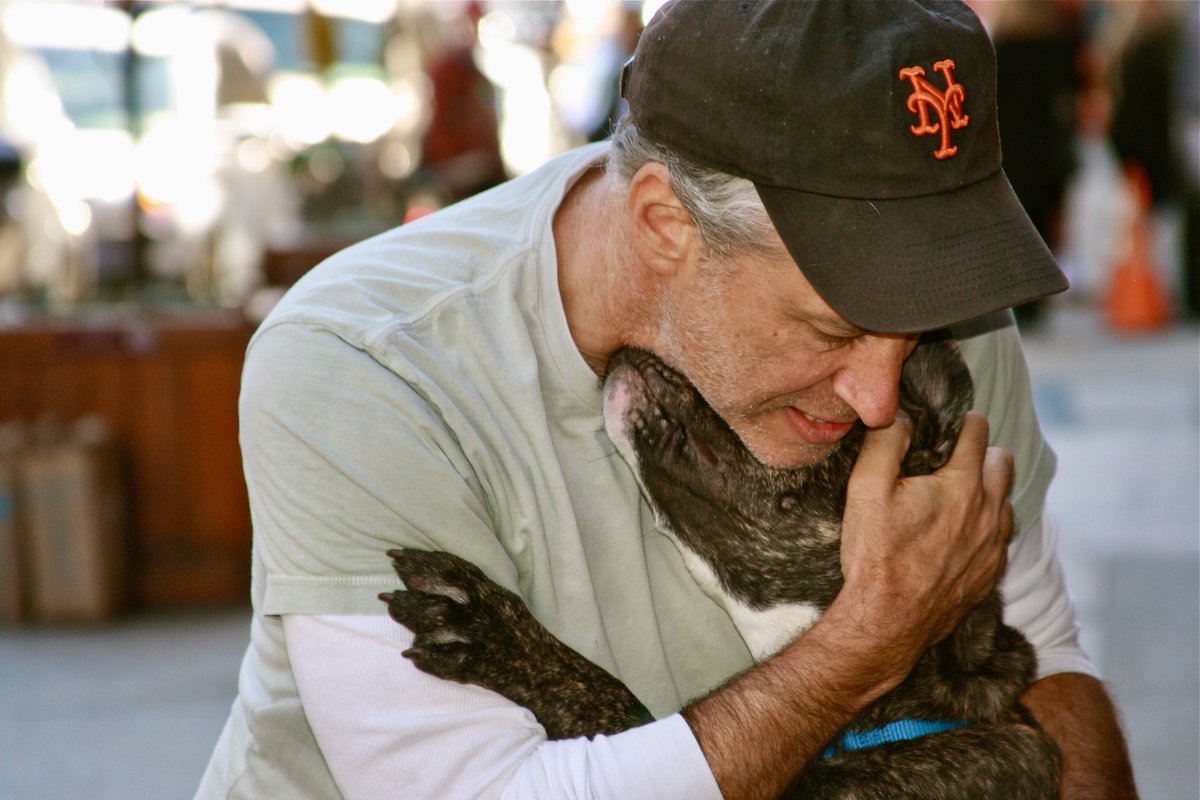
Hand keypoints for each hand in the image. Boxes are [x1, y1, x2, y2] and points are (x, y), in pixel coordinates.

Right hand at [837, 410, 1013, 669]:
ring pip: (1005, 501)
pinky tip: (955, 536)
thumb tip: (903, 417)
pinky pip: (998, 539)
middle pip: (1003, 462)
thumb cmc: (875, 554)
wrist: (886, 622)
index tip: (945, 425)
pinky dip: (984, 529)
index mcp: (962, 485)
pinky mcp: (989, 575)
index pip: (978, 432)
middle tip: (949, 461)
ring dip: (986, 492)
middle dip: (982, 453)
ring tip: (952, 499)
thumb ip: (886, 441)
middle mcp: (988, 513)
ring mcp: (993, 547)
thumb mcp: (866, 488)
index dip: (959, 422)